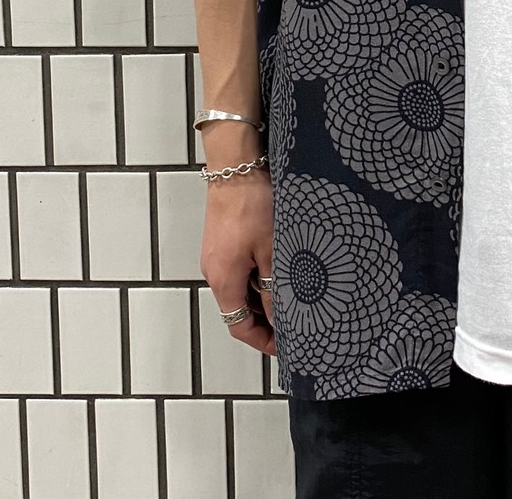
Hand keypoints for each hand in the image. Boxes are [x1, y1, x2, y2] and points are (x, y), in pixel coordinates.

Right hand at [200, 158, 276, 357]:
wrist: (236, 165)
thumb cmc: (253, 204)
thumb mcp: (271, 249)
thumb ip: (274, 286)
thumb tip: (279, 319)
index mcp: (223, 280)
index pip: (239, 326)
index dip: (263, 340)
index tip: (287, 346)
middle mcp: (214, 272)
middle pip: (238, 309)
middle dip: (265, 320)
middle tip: (297, 320)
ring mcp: (216, 255)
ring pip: (240, 288)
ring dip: (263, 296)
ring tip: (294, 294)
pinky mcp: (221, 241)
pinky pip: (239, 270)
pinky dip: (257, 277)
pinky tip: (279, 268)